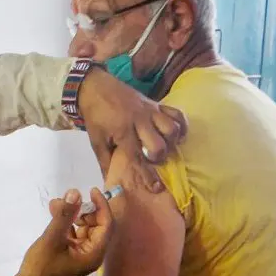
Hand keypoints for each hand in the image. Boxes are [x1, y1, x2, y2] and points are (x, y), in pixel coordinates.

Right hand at [19, 188, 114, 275]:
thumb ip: (64, 215)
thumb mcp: (52, 238)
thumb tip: (75, 192)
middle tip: (67, 199)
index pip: (107, 224)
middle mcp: (93, 253)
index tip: (90, 190)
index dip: (101, 205)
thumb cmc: (41, 266)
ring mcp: (82, 254)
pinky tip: (55, 214)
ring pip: (85, 227)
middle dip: (83, 209)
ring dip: (73, 215)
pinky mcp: (72, 254)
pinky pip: (75, 233)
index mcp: (94, 253)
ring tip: (56, 205)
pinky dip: (67, 223)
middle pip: (97, 225)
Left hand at [76, 68, 186, 191]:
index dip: (148, 174)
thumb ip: (105, 161)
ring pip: (172, 128)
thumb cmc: (95, 116)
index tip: (157, 187)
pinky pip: (177, 113)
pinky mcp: (156, 103)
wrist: (95, 87)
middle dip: (159, 156)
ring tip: (164, 146)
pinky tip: (175, 134)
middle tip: (152, 158)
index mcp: (123, 132)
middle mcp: (140, 121)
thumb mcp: (96, 140)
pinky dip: (180, 125)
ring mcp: (150, 111)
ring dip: (171, 141)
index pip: (138, 157)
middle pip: (160, 144)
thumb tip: (109, 182)